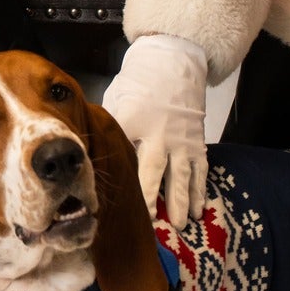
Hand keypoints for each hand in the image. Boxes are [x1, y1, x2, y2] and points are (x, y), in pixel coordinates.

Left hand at [102, 34, 208, 227]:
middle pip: (155, 173)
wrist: (172, 64)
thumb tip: (89, 154)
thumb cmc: (137, 85)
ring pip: (181, 176)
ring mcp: (181, 140)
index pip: (127, 160)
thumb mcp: (116, 102)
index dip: (123, 183)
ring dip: (181, 202)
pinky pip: (199, 170)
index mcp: (134, 124)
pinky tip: (200, 209)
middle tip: (152, 226)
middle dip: (154, 200)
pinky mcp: (197, 141)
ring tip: (181, 225)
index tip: (117, 205)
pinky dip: (199, 190)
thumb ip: (108, 129)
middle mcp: (159, 135)